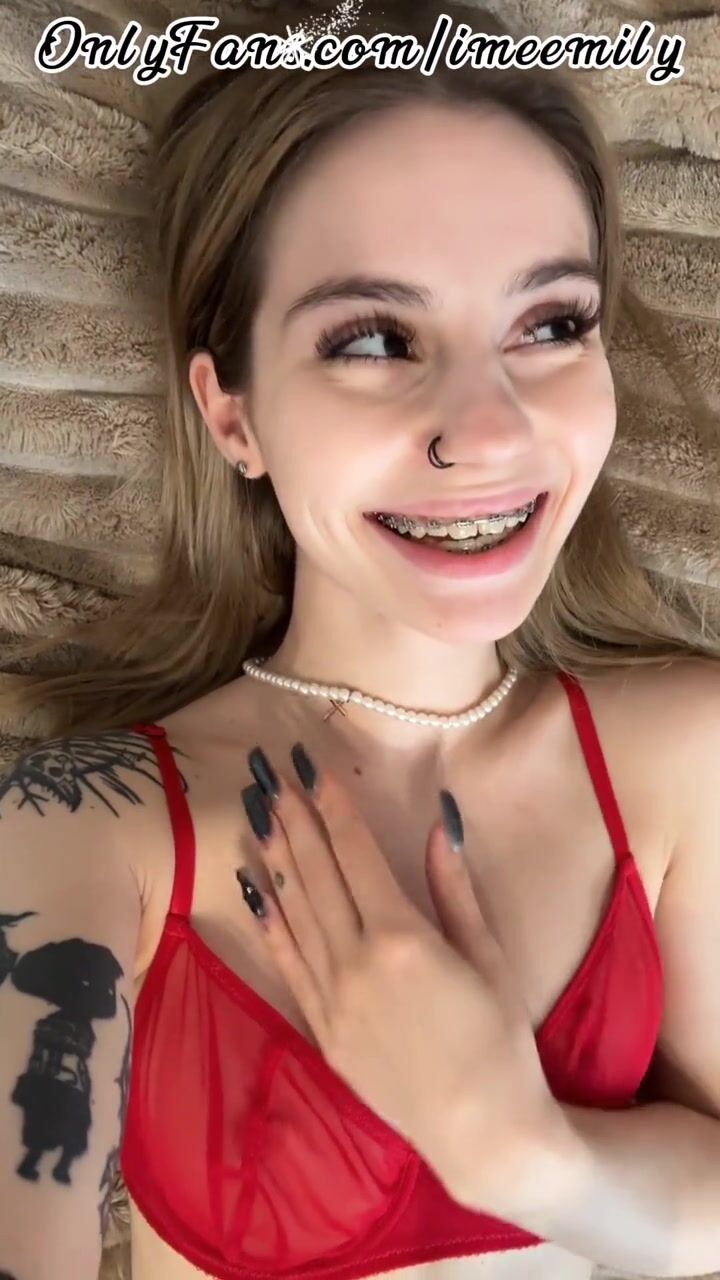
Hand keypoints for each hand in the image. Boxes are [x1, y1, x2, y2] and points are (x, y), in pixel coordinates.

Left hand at [238, 742, 561, 1207]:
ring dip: (275, 859)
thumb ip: (455, 889)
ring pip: (294, 912)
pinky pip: (287, 964)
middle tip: (271, 774)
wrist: (481, 1131)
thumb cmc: (500, 1041)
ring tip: (256, 813)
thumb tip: (439, 823)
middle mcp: (356, 962)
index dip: (333, 807)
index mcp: (403, 938)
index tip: (312, 768)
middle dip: (294, 820)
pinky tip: (256, 888)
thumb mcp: (489, 956)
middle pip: (316, 875)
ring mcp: (332, 998)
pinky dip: (270, 923)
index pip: (356, 855)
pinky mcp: (322, 1029)